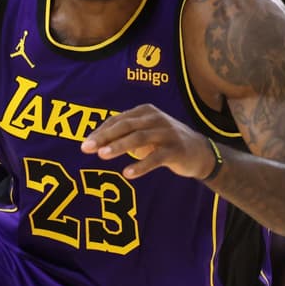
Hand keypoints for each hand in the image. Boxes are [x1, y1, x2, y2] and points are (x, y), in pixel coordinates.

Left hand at [81, 105, 219, 180]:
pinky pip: (156, 158)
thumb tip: (95, 141)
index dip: (101, 131)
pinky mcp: (176, 150)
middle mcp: (156, 119)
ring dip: (119, 146)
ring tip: (102, 155)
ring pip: (139, 138)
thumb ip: (125, 134)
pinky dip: (141, 165)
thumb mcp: (145, 133)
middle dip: (104, 137)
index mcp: (145, 112)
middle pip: (125, 126)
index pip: (118, 120)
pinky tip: (128, 173)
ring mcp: (167, 133)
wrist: (199, 152)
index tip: (85, 143)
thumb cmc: (165, 142)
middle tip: (86, 147)